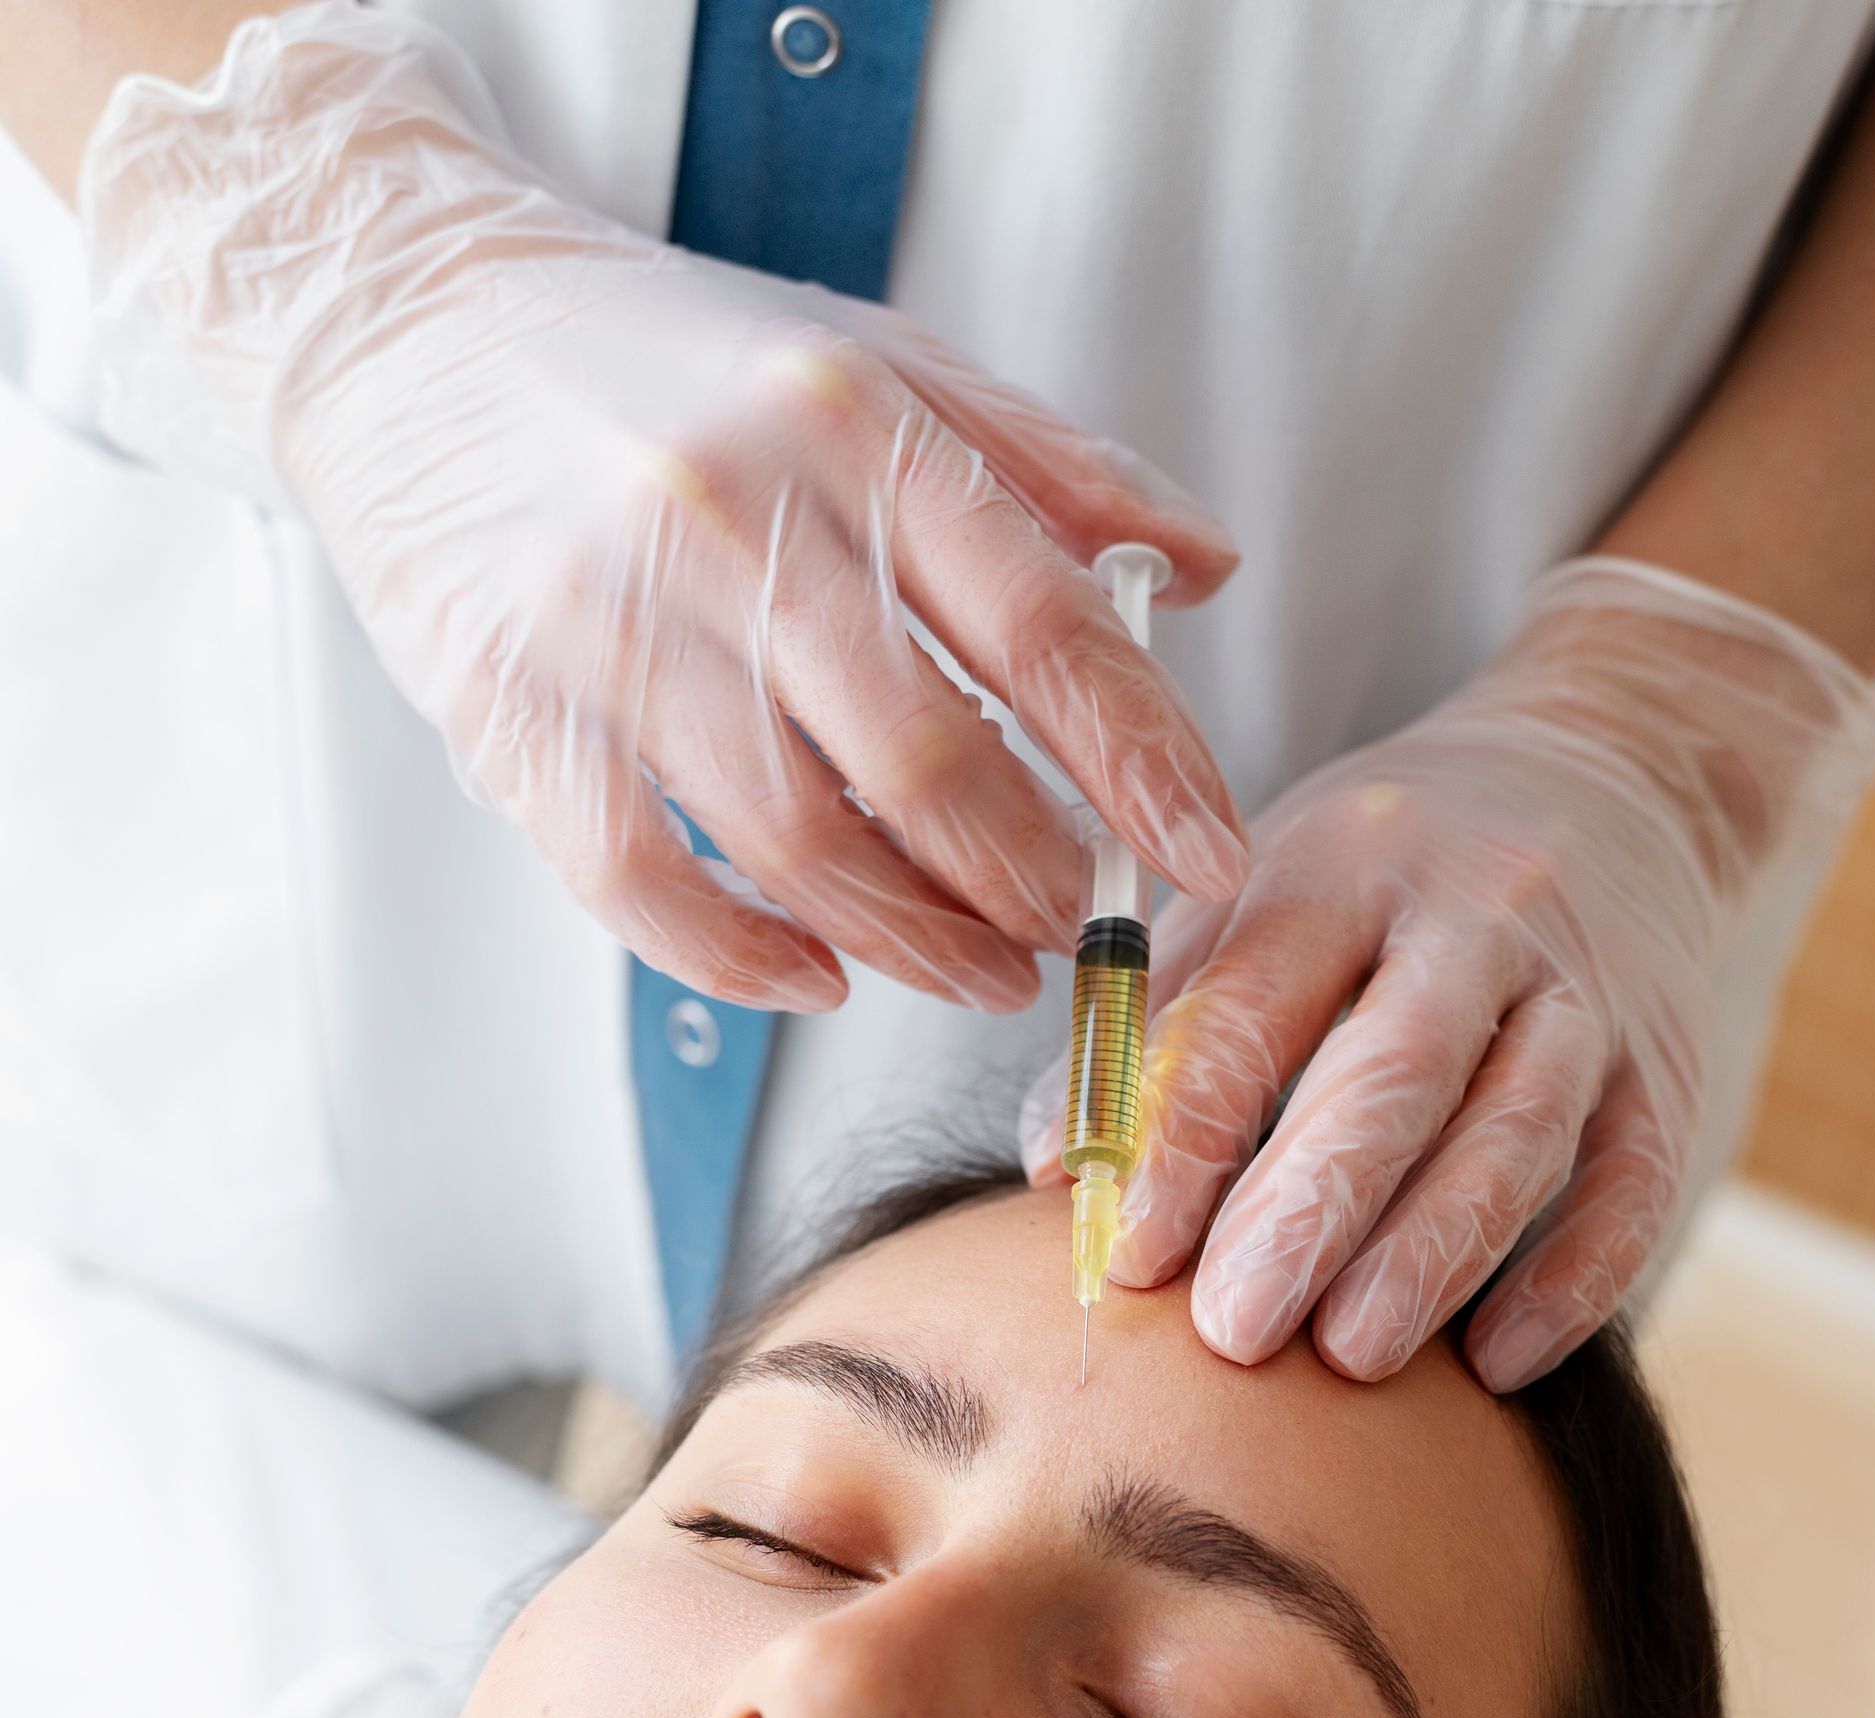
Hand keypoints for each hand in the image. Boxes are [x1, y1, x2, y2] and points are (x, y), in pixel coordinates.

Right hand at [81, 3, 1245, 1013]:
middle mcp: (732, 514)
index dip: (1142, 761)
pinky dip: (741, 953)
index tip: (1205, 853)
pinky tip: (816, 975)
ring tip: (979, 971)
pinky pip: (639, 876)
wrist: (408, 325)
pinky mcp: (505, 703)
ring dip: (912, 938)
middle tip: (1073, 926)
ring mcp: (607, 616)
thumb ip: (1046, 468)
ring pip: (795, 836)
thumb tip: (1201, 569)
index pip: (1042, 622)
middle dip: (1028, 878)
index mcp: (850, 423)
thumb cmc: (661, 362)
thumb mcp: (874, 363)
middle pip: (926, 760)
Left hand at [1026, 559, 1874, 1385]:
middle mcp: (1473, 915)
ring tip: (1352, 1356)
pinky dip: (1575, 1275)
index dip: (1184, 1138)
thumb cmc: (1379, 876)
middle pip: (1392, 1070)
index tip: (1130, 1255)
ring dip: (1434, 1250)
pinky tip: (1499, 1360)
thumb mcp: (1255, 895)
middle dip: (1309, 1209)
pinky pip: (1637, 1178)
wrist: (1609, 770)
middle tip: (1235, 1332)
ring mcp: (1584, 988)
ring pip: (1518, 1126)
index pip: (1252, 1007)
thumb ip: (1153, 1023)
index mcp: (1338, 868)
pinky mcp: (1668, 1060)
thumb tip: (1054, 1170)